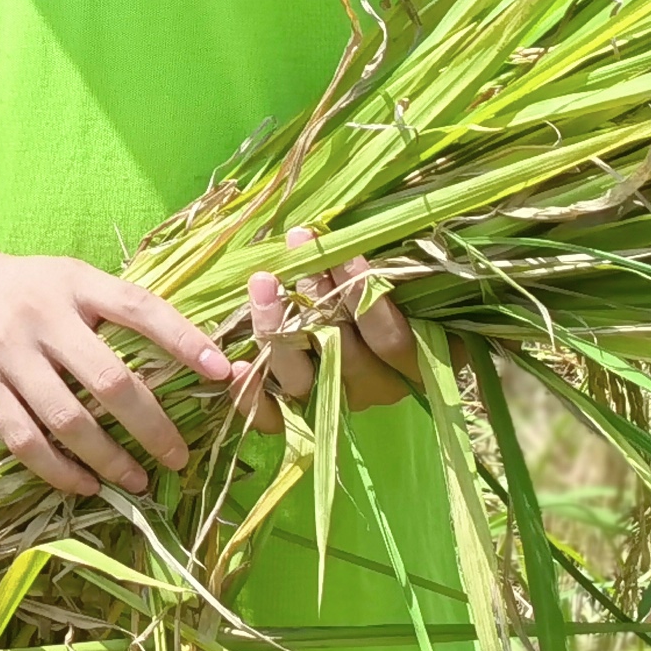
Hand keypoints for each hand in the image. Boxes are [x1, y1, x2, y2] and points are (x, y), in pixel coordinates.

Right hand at [0, 230, 235, 500]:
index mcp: (73, 283)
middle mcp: (42, 316)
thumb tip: (183, 355)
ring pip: (69, 419)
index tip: (223, 372)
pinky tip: (85, 484)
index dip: (184, 339)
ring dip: (110, 458)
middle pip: (109, 380)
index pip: (139, 308)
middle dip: (152, 426)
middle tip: (179, 456)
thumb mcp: (63, 279)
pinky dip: (59, 469)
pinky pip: (24, 438)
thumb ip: (109, 309)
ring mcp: (6, 352)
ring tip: (138, 480)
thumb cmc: (15, 286)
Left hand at [236, 228, 419, 431]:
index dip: (366, 294)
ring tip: (261, 281)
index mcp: (412, 366)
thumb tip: (410, 234)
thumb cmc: (399, 299)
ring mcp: (334, 402)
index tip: (344, 250)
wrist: (370, 339)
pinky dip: (253, 395)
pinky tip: (237, 364)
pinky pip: (273, 416)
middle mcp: (374, 389)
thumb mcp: (413, 286)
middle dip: (316, 292)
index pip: (390, 337)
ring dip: (276, 327)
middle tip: (297, 244)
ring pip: (300, 378)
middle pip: (341, 352)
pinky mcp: (297, 415)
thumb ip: (408, 274)